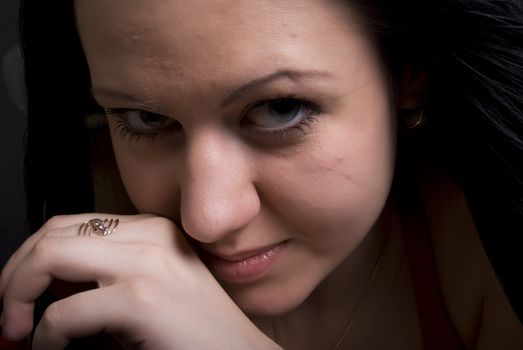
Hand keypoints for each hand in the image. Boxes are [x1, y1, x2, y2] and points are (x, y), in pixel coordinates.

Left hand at [0, 214, 278, 348]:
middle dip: (15, 275)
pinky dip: (45, 336)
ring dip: (18, 297)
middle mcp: (149, 236)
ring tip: (19, 330)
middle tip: (10, 313)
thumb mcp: (151, 286)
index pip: (69, 224)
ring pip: (49, 257)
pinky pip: (64, 312)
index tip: (21, 292)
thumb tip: (48, 283)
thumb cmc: (195, 329)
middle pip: (52, 234)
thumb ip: (106, 273)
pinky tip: (51, 348)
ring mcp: (147, 263)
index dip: (31, 257)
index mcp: (152, 230)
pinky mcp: (142, 299)